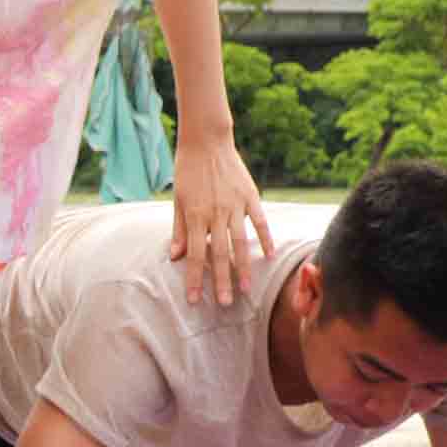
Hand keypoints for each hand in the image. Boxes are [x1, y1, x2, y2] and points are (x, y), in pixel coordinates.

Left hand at [166, 130, 272, 306]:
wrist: (206, 141)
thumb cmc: (188, 171)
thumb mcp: (177, 200)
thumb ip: (179, 230)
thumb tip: (176, 258)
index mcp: (195, 216)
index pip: (195, 255)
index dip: (195, 279)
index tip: (195, 300)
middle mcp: (216, 213)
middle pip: (219, 254)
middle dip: (221, 281)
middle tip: (225, 305)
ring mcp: (235, 205)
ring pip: (240, 242)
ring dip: (243, 267)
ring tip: (246, 289)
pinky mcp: (251, 195)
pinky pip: (260, 221)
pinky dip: (266, 238)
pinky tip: (270, 255)